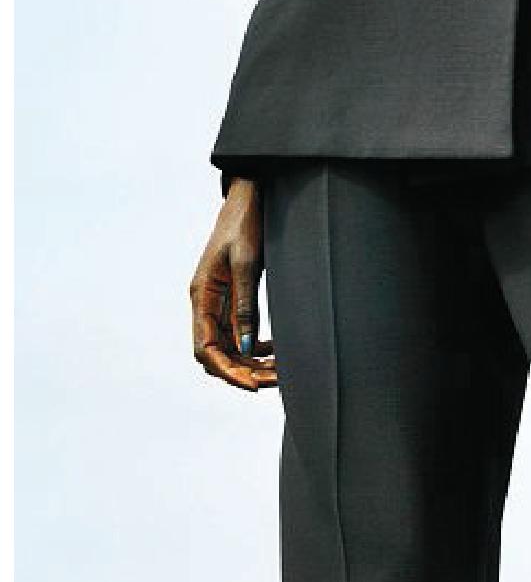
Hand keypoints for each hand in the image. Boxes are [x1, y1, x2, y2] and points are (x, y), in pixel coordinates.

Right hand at [190, 177, 277, 392]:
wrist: (250, 196)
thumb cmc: (246, 223)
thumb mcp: (248, 262)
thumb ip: (245, 304)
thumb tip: (247, 345)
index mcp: (202, 295)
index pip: (205, 348)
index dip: (226, 371)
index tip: (251, 385)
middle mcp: (205, 302)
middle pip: (216, 352)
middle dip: (241, 371)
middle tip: (273, 381)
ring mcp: (218, 300)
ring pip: (228, 344)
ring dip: (249, 361)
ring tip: (279, 370)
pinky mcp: (232, 295)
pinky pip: (238, 330)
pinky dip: (253, 344)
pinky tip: (274, 349)